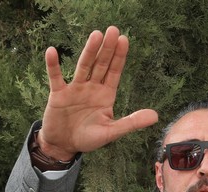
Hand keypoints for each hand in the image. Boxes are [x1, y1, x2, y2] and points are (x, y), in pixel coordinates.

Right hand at [38, 26, 158, 160]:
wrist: (63, 146)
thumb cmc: (88, 139)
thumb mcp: (111, 132)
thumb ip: (131, 123)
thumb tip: (155, 117)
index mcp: (106, 95)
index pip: (114, 71)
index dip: (119, 56)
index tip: (124, 40)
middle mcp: (91, 88)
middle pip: (101, 64)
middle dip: (107, 48)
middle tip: (113, 30)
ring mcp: (75, 89)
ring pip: (83, 67)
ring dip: (89, 51)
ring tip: (96, 35)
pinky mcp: (58, 94)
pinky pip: (56, 77)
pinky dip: (53, 65)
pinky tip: (52, 52)